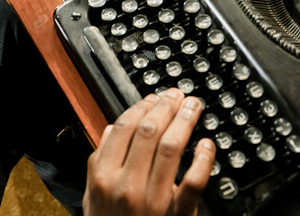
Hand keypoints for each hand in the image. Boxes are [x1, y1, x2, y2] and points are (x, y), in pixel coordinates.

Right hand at [83, 89, 215, 215]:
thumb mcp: (93, 197)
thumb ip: (99, 161)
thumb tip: (111, 129)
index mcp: (103, 177)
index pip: (124, 126)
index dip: (143, 105)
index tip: (155, 97)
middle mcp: (126, 186)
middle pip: (150, 131)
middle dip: (167, 106)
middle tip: (178, 95)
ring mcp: (153, 200)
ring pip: (171, 147)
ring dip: (185, 120)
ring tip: (193, 107)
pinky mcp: (178, 214)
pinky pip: (194, 180)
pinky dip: (203, 158)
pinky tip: (206, 144)